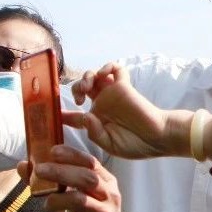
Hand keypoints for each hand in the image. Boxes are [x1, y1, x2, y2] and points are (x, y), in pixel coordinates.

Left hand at [23, 145, 123, 211]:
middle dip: (61, 172)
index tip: (53, 151)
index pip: (91, 162)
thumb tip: (23, 166)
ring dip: (57, 200)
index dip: (73, 155)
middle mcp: (109, 196)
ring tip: (48, 204)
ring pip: (79, 201)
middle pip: (87, 179)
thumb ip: (55, 179)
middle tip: (39, 170)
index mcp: (106, 182)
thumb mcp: (80, 193)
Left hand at [63, 63, 192, 158]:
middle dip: (75, 89)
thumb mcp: (110, 145)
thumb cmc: (135, 144)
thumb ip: (94, 133)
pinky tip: (104, 75)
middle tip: (79, 99)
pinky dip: (108, 66)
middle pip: (82, 88)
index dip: (62, 113)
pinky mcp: (125, 86)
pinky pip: (116, 68)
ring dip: (86, 77)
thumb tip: (85, 116)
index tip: (54, 114)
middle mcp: (102, 104)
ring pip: (94, 75)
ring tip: (88, 88)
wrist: (157, 139)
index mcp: (96, 120)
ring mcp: (113, 94)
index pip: (74, 114)